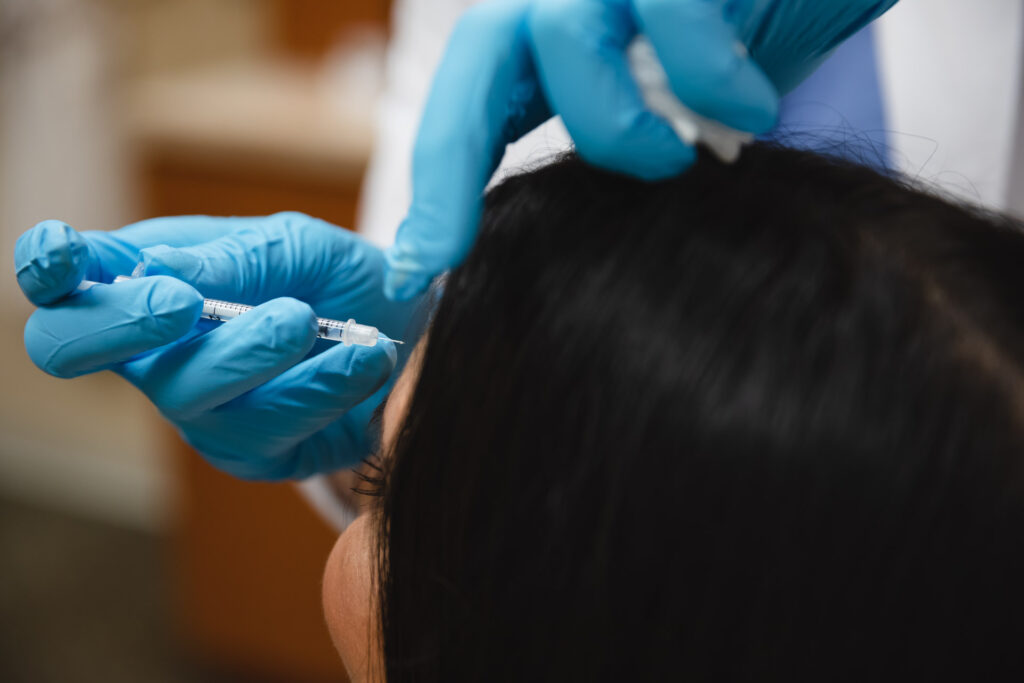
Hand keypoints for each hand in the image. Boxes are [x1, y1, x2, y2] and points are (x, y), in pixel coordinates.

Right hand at [16, 213, 422, 479]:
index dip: (47, 269)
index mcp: (146, 281)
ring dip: (246, 352)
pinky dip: (319, 386)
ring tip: (309, 320)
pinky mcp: (253, 451)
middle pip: (71, 348)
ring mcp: (198, 408)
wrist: (410, 328)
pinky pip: (268, 427)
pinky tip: (363, 360)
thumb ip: (234, 257)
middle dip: (119, 324)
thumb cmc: (337, 277)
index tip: (64, 256)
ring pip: (183, 393)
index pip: (66, 281)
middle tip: (180, 303)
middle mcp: (155, 350)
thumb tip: (161, 272)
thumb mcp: (294, 243)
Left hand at [384, 0, 898, 299]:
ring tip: (681, 159)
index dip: (434, 184)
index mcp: (564, 44)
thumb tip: (565, 256)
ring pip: (565, 38)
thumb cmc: (754, 52)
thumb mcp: (675, 123)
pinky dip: (713, 80)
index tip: (414, 270)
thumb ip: (618, 159)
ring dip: (619, 129)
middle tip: (440, 252)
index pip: (473, 104)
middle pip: (479, 53)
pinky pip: (673, 16)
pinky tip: (753, 108)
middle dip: (446, 160)